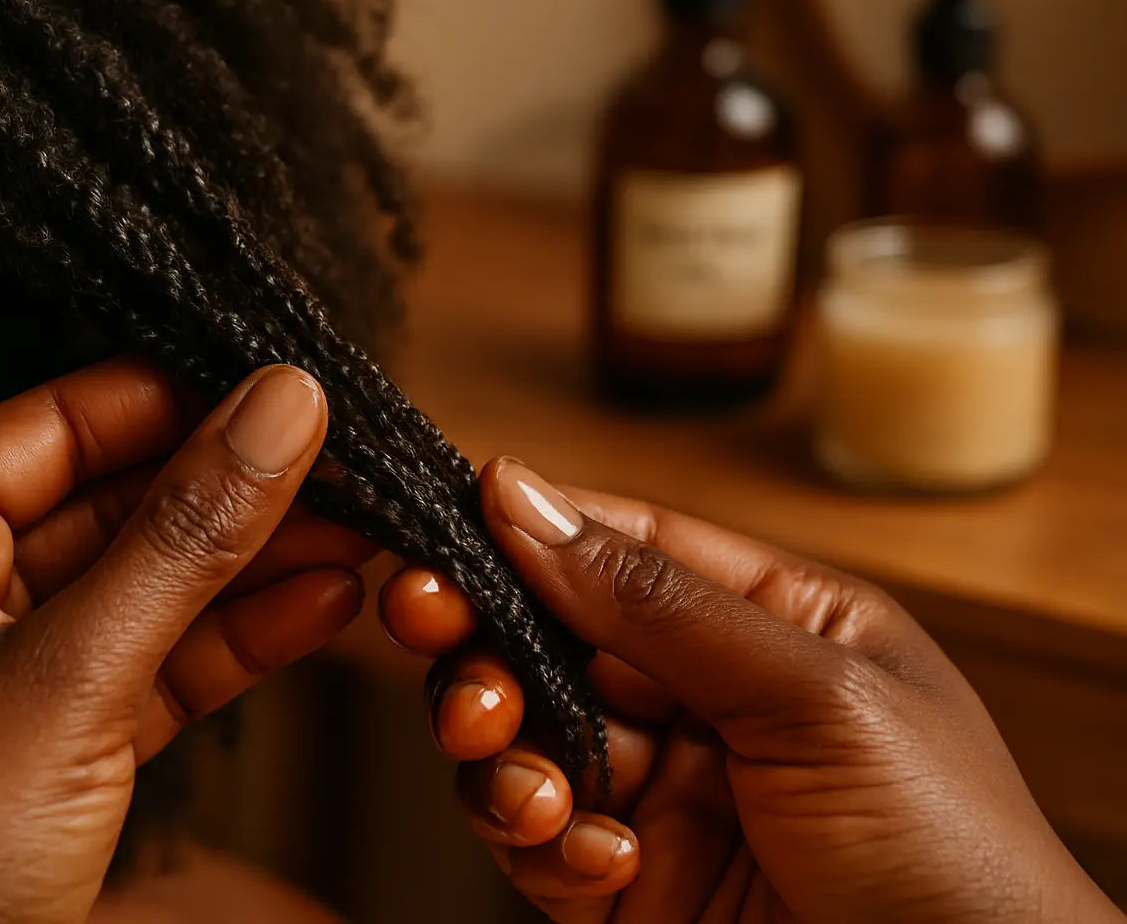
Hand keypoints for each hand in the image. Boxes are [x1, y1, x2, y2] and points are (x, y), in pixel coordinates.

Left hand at [0, 360, 372, 923]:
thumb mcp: (69, 679)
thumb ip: (186, 537)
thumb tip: (282, 404)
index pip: (66, 421)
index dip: (190, 401)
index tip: (302, 394)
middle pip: (121, 498)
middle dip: (242, 492)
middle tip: (359, 472)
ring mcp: (2, 661)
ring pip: (151, 582)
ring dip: (258, 566)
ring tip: (371, 537)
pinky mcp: (52, 733)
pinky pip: (155, 658)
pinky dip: (236, 639)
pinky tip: (325, 607)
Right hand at [382, 457, 1120, 923]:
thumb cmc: (951, 849)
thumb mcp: (815, 695)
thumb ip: (659, 602)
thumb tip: (524, 498)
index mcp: (772, 624)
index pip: (627, 547)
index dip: (535, 529)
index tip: (452, 516)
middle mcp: (707, 701)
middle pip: (552, 639)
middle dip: (486, 636)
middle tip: (431, 625)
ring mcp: (665, 796)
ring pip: (525, 738)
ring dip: (499, 748)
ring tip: (525, 779)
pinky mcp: (628, 888)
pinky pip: (539, 843)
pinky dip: (541, 843)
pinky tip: (597, 856)